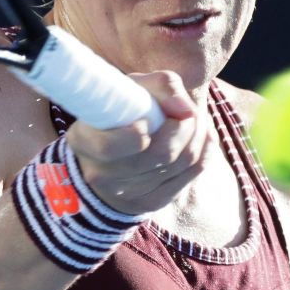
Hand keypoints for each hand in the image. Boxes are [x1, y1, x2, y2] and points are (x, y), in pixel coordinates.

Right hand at [65, 71, 213, 214]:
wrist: (109, 154)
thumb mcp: (131, 89)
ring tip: (195, 120)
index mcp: (85, 142)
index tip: (147, 120)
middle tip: (188, 112)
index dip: (134, 135)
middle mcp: (101, 174)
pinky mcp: (151, 202)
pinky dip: (204, 152)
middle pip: (159, 155)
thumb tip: (186, 110)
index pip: (110, 147)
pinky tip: (202, 137)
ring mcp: (126, 194)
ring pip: (180, 164)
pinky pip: (190, 176)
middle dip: (184, 128)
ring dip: (198, 137)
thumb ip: (160, 87)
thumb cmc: (121, 113)